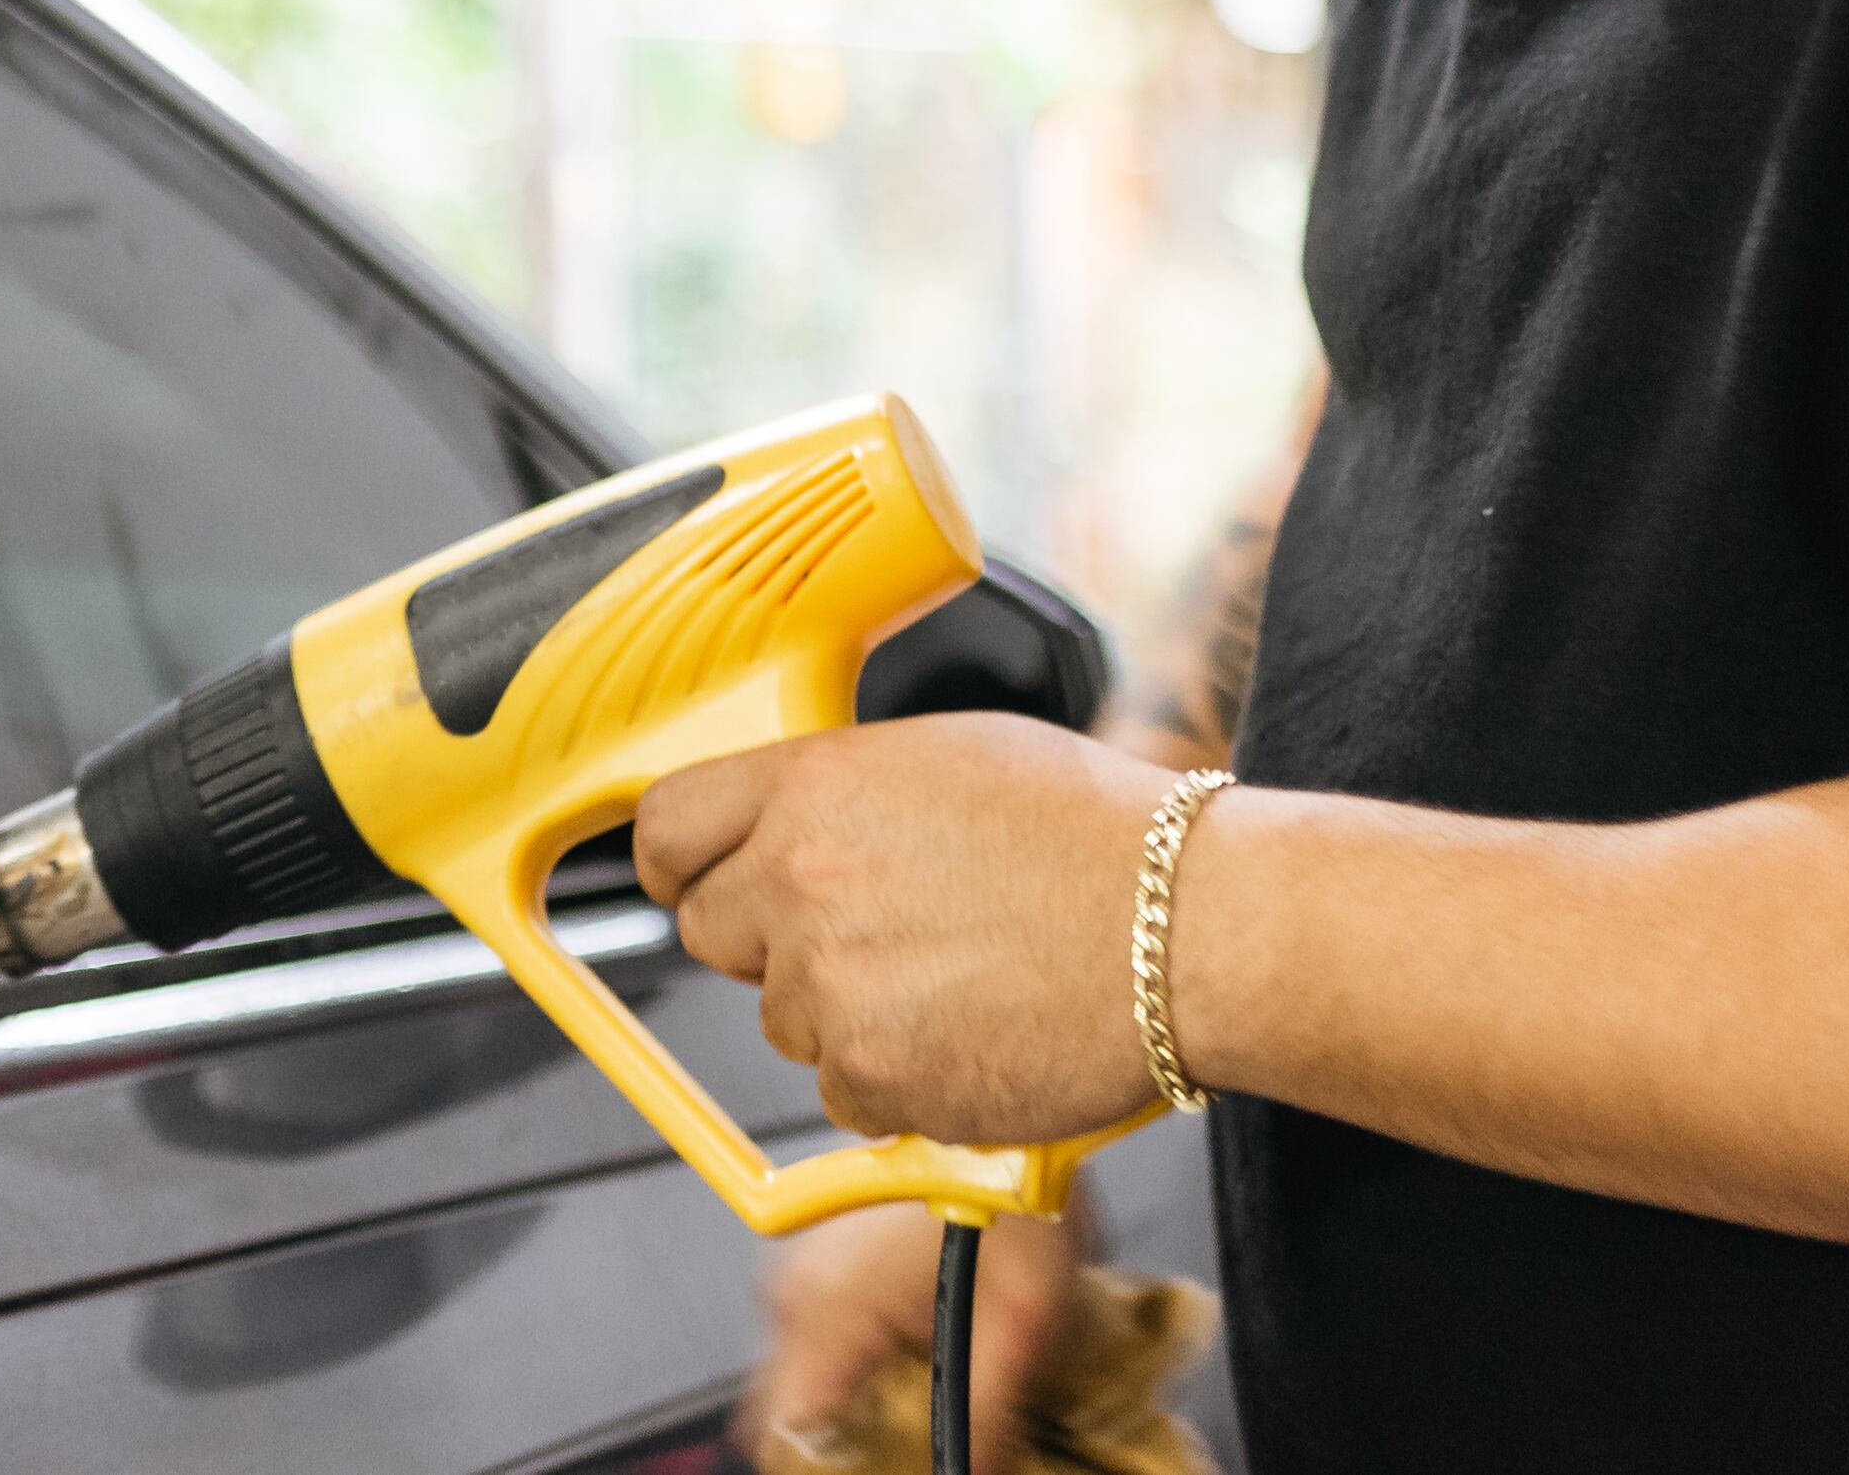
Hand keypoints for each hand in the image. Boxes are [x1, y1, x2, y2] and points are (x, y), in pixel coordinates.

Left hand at [633, 713, 1174, 1145]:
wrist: (1184, 927)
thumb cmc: (1097, 835)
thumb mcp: (945, 757)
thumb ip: (846, 792)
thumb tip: (801, 821)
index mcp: (811, 785)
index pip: (664, 826)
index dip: (674, 860)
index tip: (689, 877)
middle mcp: (798, 879)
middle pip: (710, 932)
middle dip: (770, 939)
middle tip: (864, 934)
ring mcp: (828, 984)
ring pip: (786, 1019)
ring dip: (846, 1011)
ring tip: (954, 975)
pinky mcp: (870, 1077)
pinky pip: (845, 1092)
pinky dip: (896, 1078)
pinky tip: (971, 1030)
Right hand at [737, 1202, 1081, 1474]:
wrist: (1010, 1118)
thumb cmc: (1016, 1191)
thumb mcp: (1024, 1325)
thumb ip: (985, 1420)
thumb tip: (968, 1474)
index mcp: (828, 1304)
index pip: (781, 1435)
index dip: (831, 1470)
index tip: (880, 1469)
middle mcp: (796, 1283)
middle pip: (787, 1411)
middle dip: (848, 1443)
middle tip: (914, 1441)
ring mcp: (800, 1263)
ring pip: (799, 1375)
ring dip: (854, 1399)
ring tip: (924, 1390)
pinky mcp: (814, 1252)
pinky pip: (814, 1335)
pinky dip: (855, 1359)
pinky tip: (914, 1348)